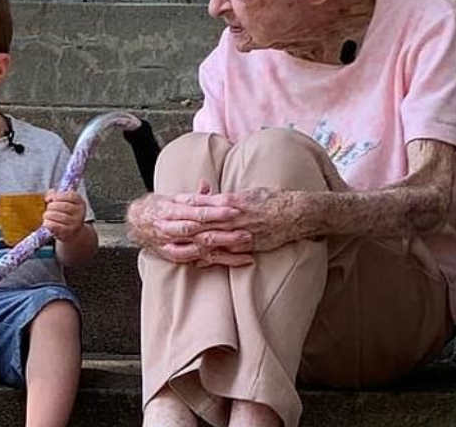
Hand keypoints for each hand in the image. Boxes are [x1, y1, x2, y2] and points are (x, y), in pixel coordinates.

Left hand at [43, 190, 85, 242]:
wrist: (73, 232)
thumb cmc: (66, 214)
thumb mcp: (64, 203)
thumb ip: (56, 196)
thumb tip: (48, 197)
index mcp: (80, 202)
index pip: (71, 196)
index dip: (57, 196)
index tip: (49, 199)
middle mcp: (80, 212)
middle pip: (64, 206)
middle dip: (52, 206)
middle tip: (48, 209)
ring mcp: (76, 223)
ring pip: (59, 216)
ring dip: (48, 215)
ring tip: (46, 216)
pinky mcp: (68, 232)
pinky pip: (56, 226)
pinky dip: (48, 223)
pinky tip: (46, 222)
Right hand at [127, 180, 253, 266]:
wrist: (135, 224)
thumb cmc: (156, 208)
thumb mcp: (172, 197)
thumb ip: (193, 194)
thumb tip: (207, 185)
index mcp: (171, 208)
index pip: (196, 209)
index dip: (216, 210)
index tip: (234, 209)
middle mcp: (171, 226)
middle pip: (201, 229)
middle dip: (224, 231)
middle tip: (246, 230)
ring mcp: (173, 243)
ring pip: (201, 245)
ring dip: (224, 245)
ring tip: (245, 245)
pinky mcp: (175, 255)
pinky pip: (198, 259)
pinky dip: (217, 259)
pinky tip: (234, 259)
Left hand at [171, 187, 306, 253]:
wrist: (296, 212)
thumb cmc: (272, 200)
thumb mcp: (247, 193)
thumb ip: (227, 197)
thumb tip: (210, 194)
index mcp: (231, 200)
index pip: (201, 203)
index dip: (183, 206)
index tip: (167, 207)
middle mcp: (232, 216)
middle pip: (200, 222)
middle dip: (179, 227)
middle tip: (159, 230)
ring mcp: (240, 231)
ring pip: (210, 239)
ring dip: (190, 244)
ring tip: (171, 248)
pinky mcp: (248, 244)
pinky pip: (226, 252)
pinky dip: (211, 257)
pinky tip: (198, 261)